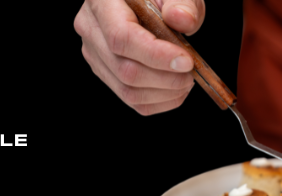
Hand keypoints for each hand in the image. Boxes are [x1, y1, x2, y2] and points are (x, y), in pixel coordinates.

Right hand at [74, 0, 205, 114]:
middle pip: (124, 69)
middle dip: (165, 78)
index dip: (156, 55)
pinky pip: (129, 98)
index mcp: (101, 1)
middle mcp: (90, 29)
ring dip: (163, 92)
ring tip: (186, 80)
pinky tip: (175, 89)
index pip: (121, 37)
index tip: (186, 61)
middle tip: (191, 72)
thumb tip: (182, 20)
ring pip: (126, 90)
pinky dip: (158, 101)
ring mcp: (94, 53)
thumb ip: (182, 1)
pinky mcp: (104, 70)